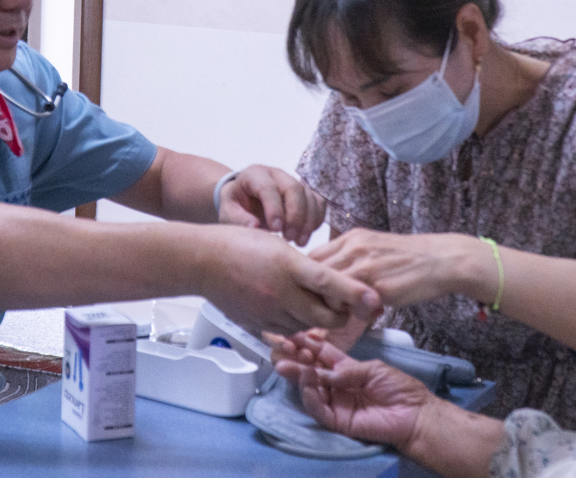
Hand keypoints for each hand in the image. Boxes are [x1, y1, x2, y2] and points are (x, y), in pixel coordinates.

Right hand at [195, 226, 379, 335]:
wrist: (200, 260)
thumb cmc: (238, 244)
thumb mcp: (277, 244)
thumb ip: (304, 264)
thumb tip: (330, 279)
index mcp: (287, 265)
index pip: (330, 282)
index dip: (356, 293)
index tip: (375, 300)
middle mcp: (280, 292)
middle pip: (325, 316)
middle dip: (341, 314)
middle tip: (346, 305)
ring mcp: (268, 312)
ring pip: (307, 326)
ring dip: (318, 320)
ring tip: (316, 304)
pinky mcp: (256, 324)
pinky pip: (286, 331)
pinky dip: (296, 324)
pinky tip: (292, 309)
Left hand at [217, 165, 327, 245]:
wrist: (243, 200)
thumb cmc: (235, 206)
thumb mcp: (227, 212)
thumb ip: (238, 219)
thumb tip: (255, 227)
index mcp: (254, 174)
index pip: (268, 187)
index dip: (274, 208)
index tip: (275, 230)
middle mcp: (276, 174)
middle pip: (294, 188)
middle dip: (295, 215)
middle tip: (290, 238)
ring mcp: (292, 181)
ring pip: (309, 196)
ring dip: (308, 221)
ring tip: (299, 241)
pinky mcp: (305, 193)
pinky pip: (318, 203)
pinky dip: (316, 220)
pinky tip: (306, 235)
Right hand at [273, 335, 432, 447]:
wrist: (413, 415)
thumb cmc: (398, 388)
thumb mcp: (372, 368)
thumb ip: (345, 370)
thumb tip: (321, 370)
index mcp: (344, 368)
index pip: (320, 354)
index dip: (306, 344)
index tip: (291, 334)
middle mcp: (335, 384)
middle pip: (309, 370)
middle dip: (294, 359)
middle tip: (280, 348)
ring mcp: (335, 402)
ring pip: (309, 389)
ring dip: (298, 375)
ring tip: (289, 364)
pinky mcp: (337, 420)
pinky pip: (318, 409)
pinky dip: (309, 395)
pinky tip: (307, 381)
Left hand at [309, 228, 481, 306]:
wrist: (443, 260)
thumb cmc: (409, 258)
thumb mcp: (375, 248)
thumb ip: (351, 259)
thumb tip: (329, 279)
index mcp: (352, 237)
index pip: (312, 256)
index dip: (307, 277)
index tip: (312, 293)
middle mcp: (354, 248)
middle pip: (313, 272)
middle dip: (313, 293)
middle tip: (322, 309)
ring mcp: (365, 266)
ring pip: (328, 289)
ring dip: (330, 305)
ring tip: (343, 314)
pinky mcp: (378, 286)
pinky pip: (351, 303)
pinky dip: (349, 312)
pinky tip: (363, 316)